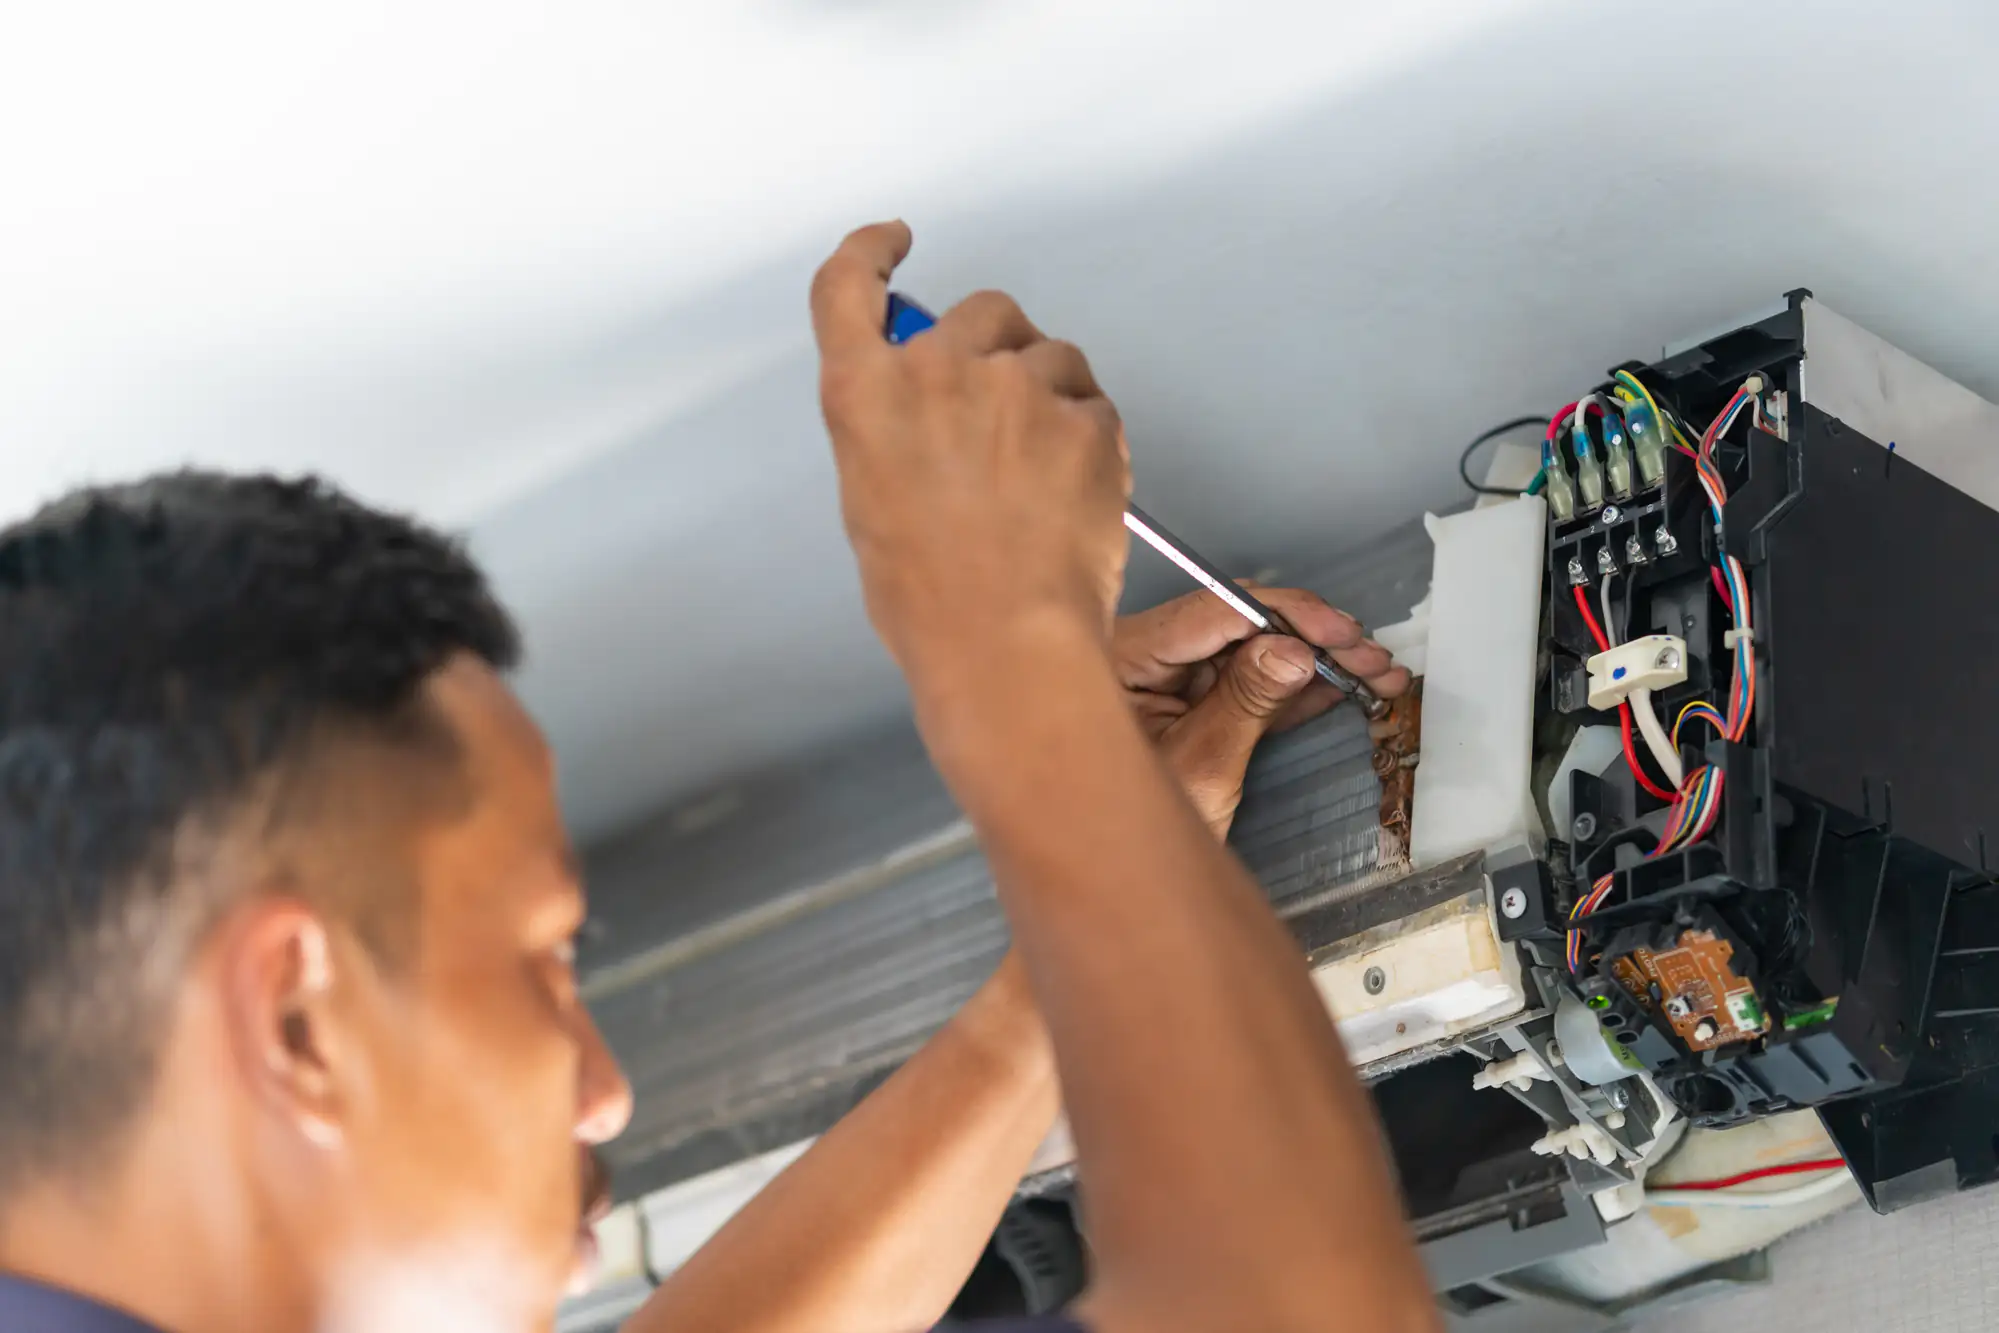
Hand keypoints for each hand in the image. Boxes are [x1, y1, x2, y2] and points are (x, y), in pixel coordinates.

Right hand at [811, 222, 1129, 680]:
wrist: (1001, 639)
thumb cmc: (932, 598)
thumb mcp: (872, 502)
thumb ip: (892, 431)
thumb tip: (927, 419)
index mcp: (864, 394)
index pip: (850, 285)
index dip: (871, 252)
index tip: (891, 241)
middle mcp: (936, 371)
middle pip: (978, 313)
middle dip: (994, 349)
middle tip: (1001, 418)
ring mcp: (1015, 386)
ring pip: (1048, 354)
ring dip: (1049, 394)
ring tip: (1038, 476)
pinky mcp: (1082, 414)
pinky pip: (1093, 404)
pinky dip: (1088, 438)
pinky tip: (1070, 492)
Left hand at [1115, 584, 1410, 834]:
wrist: (1126, 880)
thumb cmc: (1138, 833)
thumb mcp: (1201, 766)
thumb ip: (1245, 701)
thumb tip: (1294, 650)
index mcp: (1125, 656)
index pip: (1210, 611)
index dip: (1282, 615)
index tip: (1337, 631)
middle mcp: (1144, 654)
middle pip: (1237, 622)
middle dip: (1310, 635)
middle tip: (1370, 656)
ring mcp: (1170, 677)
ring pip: (1253, 649)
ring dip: (1316, 659)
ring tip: (1376, 672)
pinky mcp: (1194, 703)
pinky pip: (1250, 681)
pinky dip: (1298, 685)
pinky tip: (1347, 685)